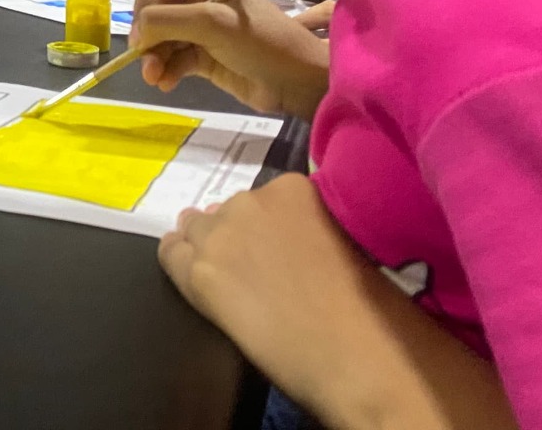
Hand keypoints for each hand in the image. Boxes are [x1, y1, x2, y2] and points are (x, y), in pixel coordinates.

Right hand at [134, 0, 328, 118]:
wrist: (297, 83)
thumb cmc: (261, 41)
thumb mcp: (213, 23)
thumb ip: (167, 20)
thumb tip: (136, 34)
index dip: (145, 1)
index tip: (148, 29)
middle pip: (152, 9)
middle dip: (147, 36)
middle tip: (146, 60)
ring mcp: (200, 28)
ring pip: (159, 37)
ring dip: (153, 57)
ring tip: (155, 77)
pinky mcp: (203, 56)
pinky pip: (172, 58)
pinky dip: (166, 70)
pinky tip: (167, 83)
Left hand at [160, 176, 515, 429]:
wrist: (356, 354)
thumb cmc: (369, 307)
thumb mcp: (343, 240)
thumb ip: (307, 226)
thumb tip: (281, 236)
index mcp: (293, 188)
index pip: (263, 198)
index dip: (263, 225)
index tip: (270, 246)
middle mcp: (251, 201)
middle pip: (228, 212)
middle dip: (235, 234)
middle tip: (249, 267)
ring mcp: (222, 235)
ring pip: (197, 230)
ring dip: (206, 246)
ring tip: (217, 270)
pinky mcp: (201, 273)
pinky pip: (173, 255)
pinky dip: (177, 260)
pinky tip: (183, 267)